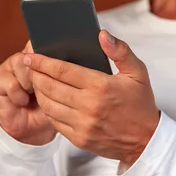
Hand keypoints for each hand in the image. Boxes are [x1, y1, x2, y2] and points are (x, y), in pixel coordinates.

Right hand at [0, 41, 56, 144]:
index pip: (47, 42)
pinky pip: (12, 83)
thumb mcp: (65, 92)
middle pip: (34, 52)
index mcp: (46, 56)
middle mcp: (28, 56)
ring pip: (22, 65)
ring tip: (33, 95)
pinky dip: (20, 95)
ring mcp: (12, 65)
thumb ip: (66, 77)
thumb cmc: (53, 108)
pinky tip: (23, 101)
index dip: (52, 55)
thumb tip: (71, 65)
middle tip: (47, 88)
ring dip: (31, 84)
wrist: (34, 128)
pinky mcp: (0, 78)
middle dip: (43, 73)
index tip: (60, 71)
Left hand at [24, 30, 159, 164]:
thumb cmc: (140, 104)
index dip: (43, 62)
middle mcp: (89, 106)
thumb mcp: (138, 73)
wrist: (146, 140)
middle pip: (50, 87)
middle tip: (29, 66)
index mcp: (101, 86)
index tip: (32, 55)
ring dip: (38, 91)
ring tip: (36, 81)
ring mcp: (82, 124)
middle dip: (36, 74)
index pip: (63, 70)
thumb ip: (120, 51)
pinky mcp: (79, 138)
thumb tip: (102, 34)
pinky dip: (47, 109)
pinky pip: (54, 121)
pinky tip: (47, 100)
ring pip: (48, 104)